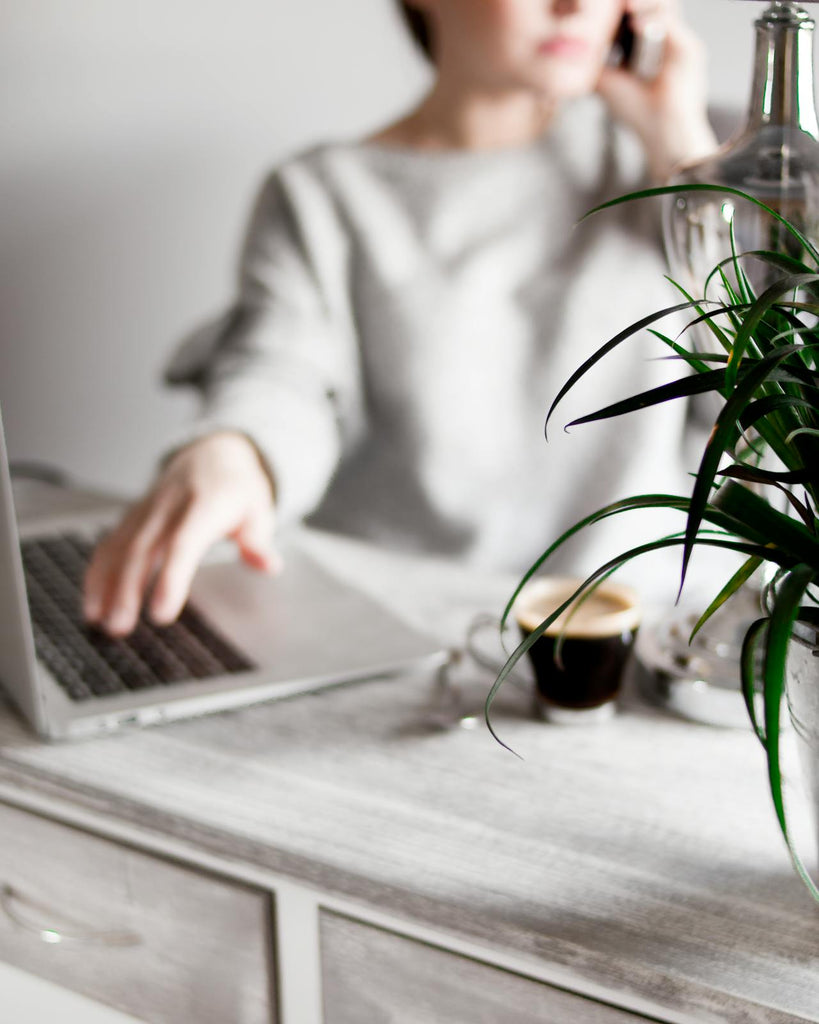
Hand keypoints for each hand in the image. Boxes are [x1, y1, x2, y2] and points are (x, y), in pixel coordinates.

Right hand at [83, 431, 278, 635]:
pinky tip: (92, 603)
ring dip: (106, 585)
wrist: (213, 453)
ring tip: (99, 621)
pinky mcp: (132, 517)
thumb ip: (258, 541)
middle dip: (127, 590)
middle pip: (143, 550)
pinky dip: (97, 573)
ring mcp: (147, 511)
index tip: (160, 614)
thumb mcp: (258, 509)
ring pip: (120, 547)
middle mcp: (169, 507)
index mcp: (204, 506)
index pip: (183, 544)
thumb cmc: (236, 489)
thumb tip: (269, 565)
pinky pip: (110, 544)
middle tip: (120, 626)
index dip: (170, 579)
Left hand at [597, 0, 717, 181]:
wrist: (664, 135)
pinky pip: (670, 23)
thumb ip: (595, 60)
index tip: (600, 6)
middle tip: (607, 0)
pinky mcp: (690, 50)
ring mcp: (681, 43)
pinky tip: (632, 20)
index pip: (638, 12)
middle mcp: (669, 40)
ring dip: (640, 2)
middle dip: (629, 2)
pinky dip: (650, 18)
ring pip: (663, 6)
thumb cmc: (639, 114)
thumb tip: (575, 46)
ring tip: (622, 4)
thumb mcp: (607, 81)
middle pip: (652, 4)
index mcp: (652, 45)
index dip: (620, 8)